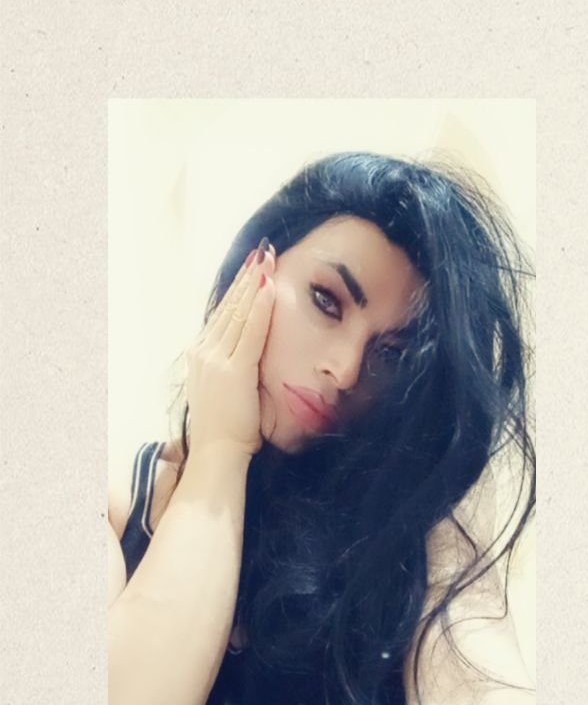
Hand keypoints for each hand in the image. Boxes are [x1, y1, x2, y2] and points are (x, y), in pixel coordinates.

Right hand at [185, 239, 275, 460]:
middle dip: (246, 277)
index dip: (236, 289)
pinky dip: (260, 307)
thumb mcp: (222, 389)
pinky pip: (251, 331)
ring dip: (254, 283)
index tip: (250, 268)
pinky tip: (270, 287)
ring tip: (267, 259)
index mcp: (199, 355)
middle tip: (261, 252)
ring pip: (238, 313)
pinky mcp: (234, 370)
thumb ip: (229, 367)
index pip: (221, 314)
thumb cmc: (225, 429)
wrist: (217, 453)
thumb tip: (246, 353)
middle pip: (227, 306)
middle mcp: (203, 352)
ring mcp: (216, 360)